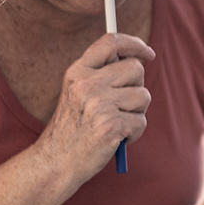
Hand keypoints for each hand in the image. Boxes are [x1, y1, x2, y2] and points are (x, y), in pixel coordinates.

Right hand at [35, 33, 155, 181]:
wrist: (55, 163)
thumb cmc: (72, 129)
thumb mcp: (77, 93)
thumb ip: (100, 74)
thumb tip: (137, 59)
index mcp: (77, 72)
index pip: (111, 42)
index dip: (135, 44)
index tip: (148, 53)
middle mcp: (87, 84)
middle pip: (136, 68)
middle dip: (137, 87)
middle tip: (123, 106)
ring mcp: (98, 104)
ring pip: (143, 95)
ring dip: (137, 112)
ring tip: (117, 124)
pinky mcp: (110, 125)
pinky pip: (141, 121)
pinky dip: (134, 133)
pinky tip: (116, 139)